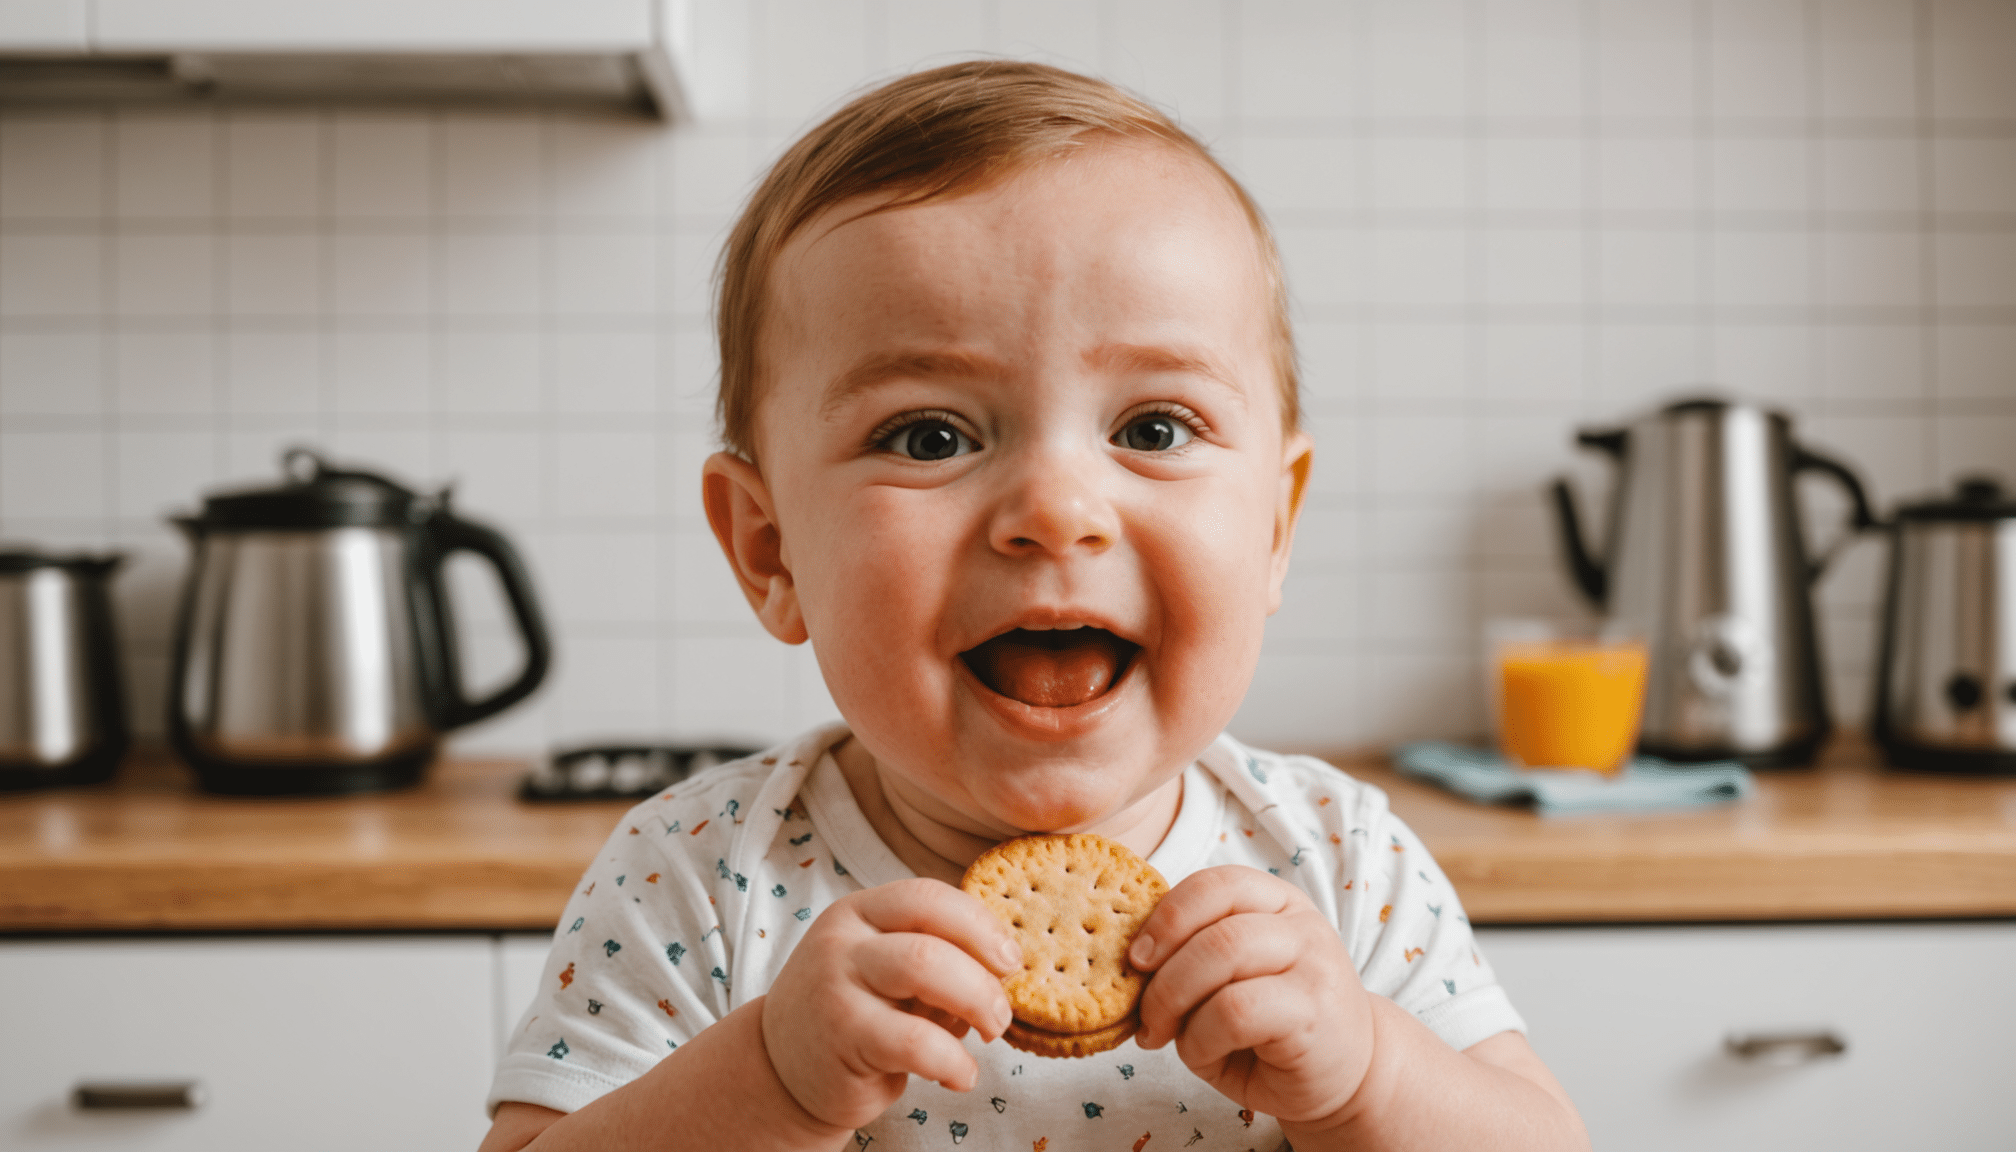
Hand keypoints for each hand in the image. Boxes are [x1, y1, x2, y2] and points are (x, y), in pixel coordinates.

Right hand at [761, 878, 1022, 1131]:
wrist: (780, 1068)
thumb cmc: (853, 1014)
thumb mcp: (884, 970)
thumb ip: (934, 957)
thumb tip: (1005, 967)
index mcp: (860, 911)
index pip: (927, 897)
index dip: (979, 924)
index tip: (1010, 959)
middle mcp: (843, 939)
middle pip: (932, 938)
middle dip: (985, 976)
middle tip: (1003, 1010)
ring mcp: (836, 984)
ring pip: (924, 971)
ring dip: (976, 1004)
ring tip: (991, 1032)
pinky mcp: (841, 1037)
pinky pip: (916, 1042)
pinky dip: (955, 1061)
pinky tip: (961, 1075)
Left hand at [1129, 865, 1372, 1128]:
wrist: (1351, 1077)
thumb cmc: (1273, 1031)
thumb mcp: (1230, 983)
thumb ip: (1192, 960)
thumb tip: (1128, 964)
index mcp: (1276, 902)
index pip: (1216, 884)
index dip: (1167, 916)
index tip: (1135, 957)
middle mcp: (1300, 924)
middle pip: (1213, 926)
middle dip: (1161, 974)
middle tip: (1143, 1012)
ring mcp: (1313, 964)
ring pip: (1222, 956)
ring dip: (1173, 1001)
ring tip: (1160, 1034)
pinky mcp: (1312, 1011)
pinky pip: (1234, 1010)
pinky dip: (1200, 1036)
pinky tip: (1201, 1053)